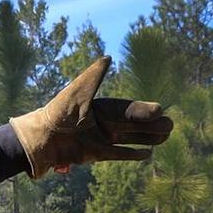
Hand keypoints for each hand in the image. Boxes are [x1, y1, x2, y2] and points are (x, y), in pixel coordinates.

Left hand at [9, 56, 173, 177]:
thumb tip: (108, 58)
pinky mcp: (95, 154)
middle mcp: (101, 122)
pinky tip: (147, 154)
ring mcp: (99, 138)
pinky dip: (132, 154)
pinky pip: (118, 154)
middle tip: (171, 125)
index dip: (143, 110)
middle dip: (151, 125)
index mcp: (99, 107)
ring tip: (166, 136)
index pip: (126, 109)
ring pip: (128, 138)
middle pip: (132, 124)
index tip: (160, 109)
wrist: (41, 139)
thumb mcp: (77, 93)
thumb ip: (94, 77)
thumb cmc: (58, 114)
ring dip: (146, 138)